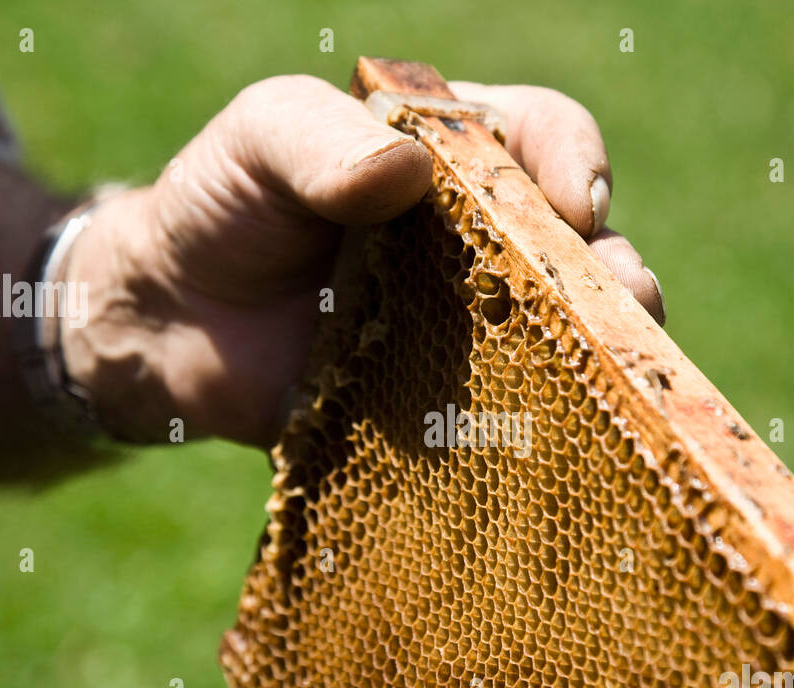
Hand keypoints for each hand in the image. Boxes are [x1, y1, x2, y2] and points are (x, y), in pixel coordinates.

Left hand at [61, 75, 665, 446]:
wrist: (166, 323)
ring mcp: (468, 325)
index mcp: (453, 155)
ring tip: (611, 369)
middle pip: (578, 246)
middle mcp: (478, 239)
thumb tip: (404, 172)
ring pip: (559, 334)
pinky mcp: (443, 401)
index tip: (575, 204)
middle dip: (614, 270)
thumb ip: (319, 140)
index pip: (543, 138)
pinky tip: (547, 443)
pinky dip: (533, 426)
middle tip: (628, 298)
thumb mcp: (259, 140)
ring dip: (596, 350)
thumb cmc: (220, 206)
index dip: (574, 161)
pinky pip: (504, 413)